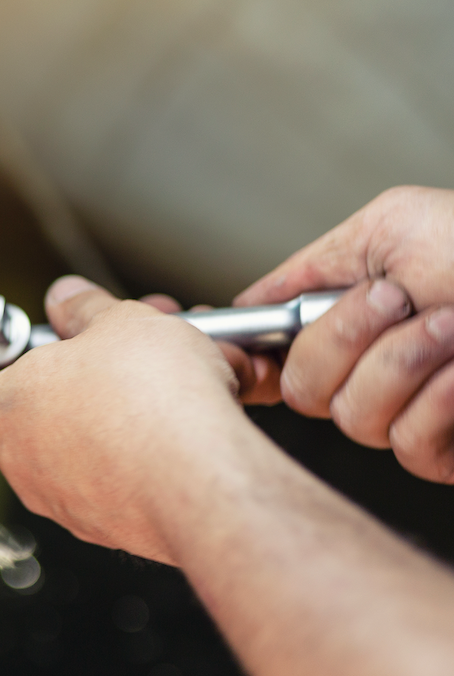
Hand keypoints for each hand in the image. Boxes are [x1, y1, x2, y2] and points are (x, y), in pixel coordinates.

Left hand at [0, 276, 261, 565]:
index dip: (73, 342)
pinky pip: (133, 475)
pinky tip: (196, 426)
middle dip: (116, 370)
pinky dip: (160, 449)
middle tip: (154, 348)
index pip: (23, 364)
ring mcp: (64, 500)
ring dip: (144, 406)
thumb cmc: (151, 400)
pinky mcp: (109, 526)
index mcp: (1, 407)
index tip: (106, 333)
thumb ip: (85, 307)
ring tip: (189, 380)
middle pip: (69, 400)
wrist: (202, 478)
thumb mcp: (117, 320)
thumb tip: (68, 298)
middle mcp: (21, 462)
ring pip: (104, 438)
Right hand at [236, 186, 453, 481]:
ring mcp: (411, 413)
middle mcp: (372, 370)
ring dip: (403, 362)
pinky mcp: (448, 451)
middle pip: (300, 390)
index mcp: (349, 318)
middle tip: (398, 299)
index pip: (270, 354)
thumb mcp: (391, 224)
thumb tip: (244, 304)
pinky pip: (407, 444)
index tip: (241, 344)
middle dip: (344, 338)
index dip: (250, 355)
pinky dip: (440, 399)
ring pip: (351, 417)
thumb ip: (309, 267)